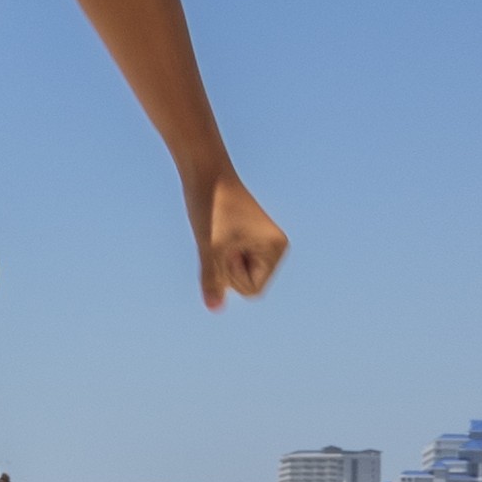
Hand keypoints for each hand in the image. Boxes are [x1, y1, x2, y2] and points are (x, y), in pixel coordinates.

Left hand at [191, 170, 286, 309]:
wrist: (205, 173)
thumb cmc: (210, 208)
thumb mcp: (208, 247)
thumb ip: (212, 279)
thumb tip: (214, 308)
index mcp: (276, 250)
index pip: (252, 291)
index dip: (231, 275)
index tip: (225, 246)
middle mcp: (275, 248)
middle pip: (247, 285)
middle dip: (227, 268)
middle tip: (221, 236)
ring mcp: (263, 243)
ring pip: (236, 274)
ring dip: (221, 260)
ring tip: (219, 232)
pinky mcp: (249, 238)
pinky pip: (231, 262)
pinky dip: (219, 253)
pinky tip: (218, 231)